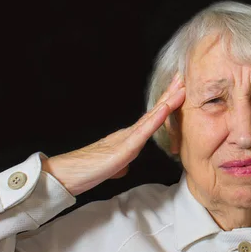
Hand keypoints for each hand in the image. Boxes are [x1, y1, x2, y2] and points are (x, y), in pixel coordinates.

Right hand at [42, 74, 185, 195]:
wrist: (67, 175)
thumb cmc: (87, 170)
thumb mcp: (111, 167)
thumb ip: (120, 164)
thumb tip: (124, 167)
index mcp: (129, 137)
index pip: (153, 117)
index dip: (166, 103)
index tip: (179, 89)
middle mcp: (130, 133)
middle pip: (155, 110)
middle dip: (171, 93)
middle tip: (183, 76)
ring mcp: (127, 138)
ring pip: (152, 116)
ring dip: (168, 101)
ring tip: (181, 87)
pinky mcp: (124, 148)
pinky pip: (143, 132)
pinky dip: (156, 119)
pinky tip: (165, 108)